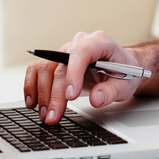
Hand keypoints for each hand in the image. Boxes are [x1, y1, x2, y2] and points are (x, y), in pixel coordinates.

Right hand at [23, 30, 143, 123]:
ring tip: (44, 114)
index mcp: (99, 42)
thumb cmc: (125, 73)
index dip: (73, 73)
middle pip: (60, 65)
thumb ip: (112, 91)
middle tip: (53, 116)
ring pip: (45, 68)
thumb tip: (96, 98)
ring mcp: (66, 51)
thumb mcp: (126, 84)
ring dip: (42, 92)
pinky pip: (38, 69)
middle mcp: (79, 43)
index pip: (81, 52)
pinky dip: (32, 85)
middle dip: (55, 93)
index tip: (70, 96)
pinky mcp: (56, 62)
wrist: (122, 68)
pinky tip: (32, 102)